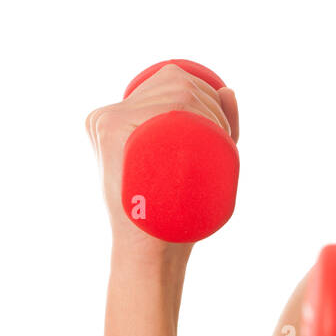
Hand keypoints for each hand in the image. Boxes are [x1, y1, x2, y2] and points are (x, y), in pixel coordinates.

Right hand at [84, 63, 238, 263]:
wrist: (149, 253)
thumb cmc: (171, 213)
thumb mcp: (193, 164)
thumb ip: (212, 126)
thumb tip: (229, 89)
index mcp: (113, 118)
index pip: (170, 82)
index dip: (206, 96)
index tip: (224, 130)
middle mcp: (105, 116)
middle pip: (177, 83)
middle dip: (213, 104)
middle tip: (226, 141)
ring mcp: (106, 122)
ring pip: (179, 91)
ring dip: (211, 110)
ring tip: (218, 143)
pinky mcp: (111, 131)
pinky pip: (169, 105)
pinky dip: (196, 110)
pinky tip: (204, 131)